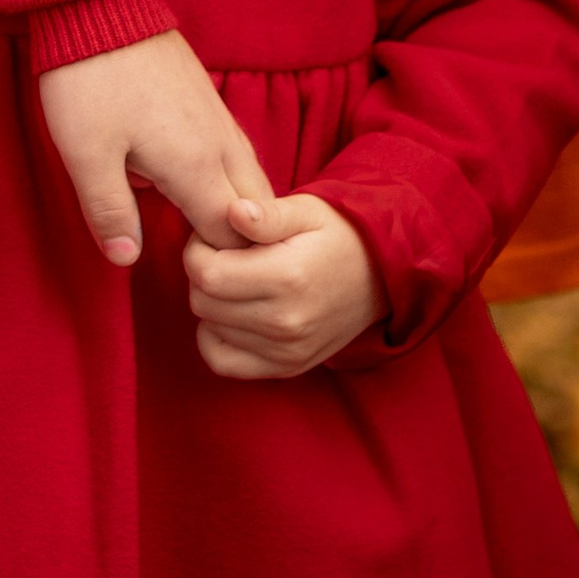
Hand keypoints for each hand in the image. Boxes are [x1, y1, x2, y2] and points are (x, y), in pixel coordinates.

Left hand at [37, 29, 270, 262]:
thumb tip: (127, 259)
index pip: (232, 237)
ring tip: (207, 230)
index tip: (193, 275)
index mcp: (196, 165)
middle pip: (254, 211)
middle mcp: (220, 143)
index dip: (218, 264)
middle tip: (205, 259)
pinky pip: (237, 152)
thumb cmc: (88, 81)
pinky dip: (231, 179)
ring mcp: (218, 118)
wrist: (99, 3)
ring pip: (251, 178)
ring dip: (239, 210)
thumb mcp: (84, 154)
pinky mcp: (208, 99)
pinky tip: (202, 183)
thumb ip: (109, 211)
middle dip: (241, 241)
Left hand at [187, 190, 384, 378]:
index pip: (206, 273)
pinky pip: (223, 362)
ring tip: (237, 279)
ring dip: (212, 303)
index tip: (215, 237)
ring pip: (209, 329)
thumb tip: (232, 212)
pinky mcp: (287, 367)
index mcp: (287, 277)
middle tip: (224, 255)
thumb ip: (266, 214)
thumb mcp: (307, 210)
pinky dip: (216, 338)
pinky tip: (232, 313)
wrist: (381, 276)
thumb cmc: (338, 235)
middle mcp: (286, 321)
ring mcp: (287, 350)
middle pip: (202, 302)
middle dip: (202, 273)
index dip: (198, 250)